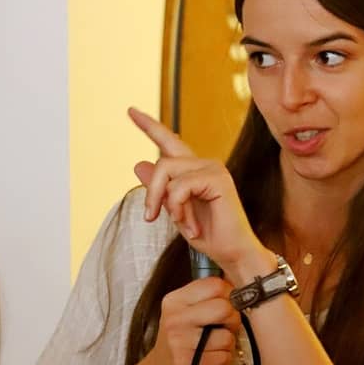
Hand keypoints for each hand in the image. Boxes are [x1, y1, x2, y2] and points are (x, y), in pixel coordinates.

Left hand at [128, 107, 268, 276]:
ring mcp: (213, 168)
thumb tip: (138, 163)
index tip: (131, 111)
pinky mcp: (218, 179)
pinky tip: (191, 225)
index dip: (149, 126)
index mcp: (194, 170)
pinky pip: (180, 186)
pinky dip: (178, 208)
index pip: (169, 141)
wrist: (233, 254)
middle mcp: (205, 164)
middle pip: (162, 162)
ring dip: (165, 202)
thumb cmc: (208, 235)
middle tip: (150, 217)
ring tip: (179, 223)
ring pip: (167, 171)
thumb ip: (159, 189)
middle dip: (152, 191)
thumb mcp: (175, 212)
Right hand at [145, 277, 240, 364]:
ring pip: (227, 337)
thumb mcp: (183, 310)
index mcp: (174, 300)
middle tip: (227, 326)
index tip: (228, 303)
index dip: (230, 294)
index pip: (215, 285)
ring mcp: (179, 343)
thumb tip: (237, 279)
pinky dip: (225, 359)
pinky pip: (224, 357)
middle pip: (224, 308)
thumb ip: (205, 295)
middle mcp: (174, 319)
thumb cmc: (178, 337)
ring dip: (229, 343)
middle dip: (233, 319)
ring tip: (216, 344)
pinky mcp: (187, 364)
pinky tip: (213, 357)